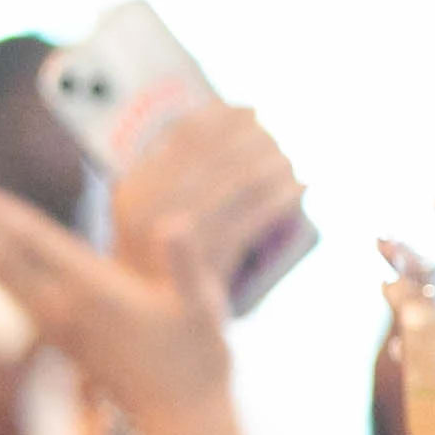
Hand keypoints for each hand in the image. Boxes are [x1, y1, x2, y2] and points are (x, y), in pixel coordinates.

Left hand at [0, 187, 230, 417]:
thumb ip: (186, 265)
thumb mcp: (204, 310)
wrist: (180, 419)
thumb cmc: (198, 361)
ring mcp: (57, 324)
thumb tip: (174, 222)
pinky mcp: (59, 337)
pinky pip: (13, 291)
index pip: (33, 242)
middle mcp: (62, 308)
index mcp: (92, 293)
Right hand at [112, 98, 303, 299]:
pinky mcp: (207, 264)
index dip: (222, 116)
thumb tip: (223, 118)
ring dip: (273, 165)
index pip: (184, 134)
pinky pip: (253, 221)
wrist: (147, 326)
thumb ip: (172, 171)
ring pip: (238, 184)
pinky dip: (282, 199)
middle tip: (276, 135)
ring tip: (291, 160)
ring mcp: (175, 236)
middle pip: (216, 155)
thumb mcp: (148, 211)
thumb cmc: (154, 262)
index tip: (249, 109)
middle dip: (253, 139)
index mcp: (133, 185)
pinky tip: (301, 189)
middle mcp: (148, 207)